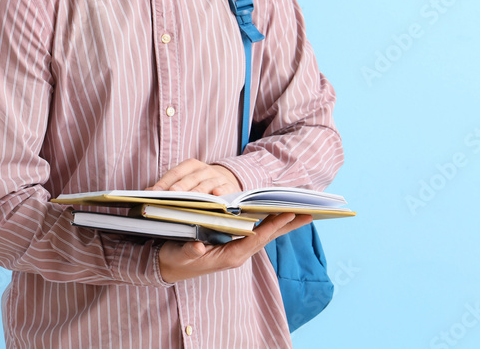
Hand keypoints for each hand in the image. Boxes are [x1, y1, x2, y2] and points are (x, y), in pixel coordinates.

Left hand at [146, 158, 240, 195]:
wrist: (225, 182)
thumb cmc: (199, 184)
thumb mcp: (184, 182)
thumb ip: (167, 186)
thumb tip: (147, 192)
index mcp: (190, 166)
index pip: (175, 172)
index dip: (165, 182)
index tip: (155, 192)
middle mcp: (204, 170)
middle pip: (190, 178)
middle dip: (181, 186)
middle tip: (172, 193)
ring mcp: (217, 178)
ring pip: (207, 184)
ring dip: (199, 190)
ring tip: (191, 198)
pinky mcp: (229, 187)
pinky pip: (225, 189)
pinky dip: (221, 191)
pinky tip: (217, 195)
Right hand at [158, 213, 312, 282]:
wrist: (169, 266)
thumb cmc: (175, 259)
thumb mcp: (179, 255)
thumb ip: (188, 251)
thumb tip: (197, 246)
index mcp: (229, 256)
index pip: (256, 239)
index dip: (272, 226)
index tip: (288, 214)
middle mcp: (238, 253)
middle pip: (268, 237)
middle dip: (288, 225)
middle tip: (309, 212)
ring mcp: (238, 249)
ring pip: (266, 234)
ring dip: (284, 224)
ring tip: (302, 212)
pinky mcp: (236, 244)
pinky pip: (259, 232)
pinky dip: (271, 223)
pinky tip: (280, 215)